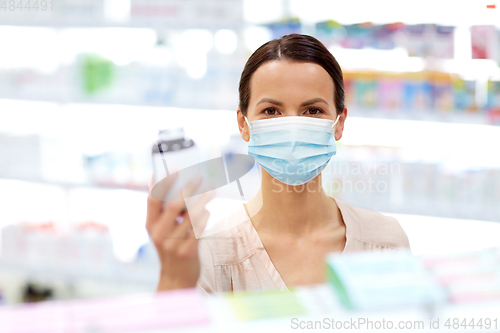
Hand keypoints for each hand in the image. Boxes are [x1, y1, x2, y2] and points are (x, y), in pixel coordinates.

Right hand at [146, 175, 212, 290]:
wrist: (176, 278)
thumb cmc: (169, 248)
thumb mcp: (159, 230)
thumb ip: (161, 210)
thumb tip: (158, 180)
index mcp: (150, 226)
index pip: (152, 200)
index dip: (163, 182)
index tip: (175, 169)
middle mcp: (159, 234)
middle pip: (173, 205)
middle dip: (188, 188)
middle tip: (199, 177)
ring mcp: (173, 243)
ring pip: (190, 216)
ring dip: (202, 200)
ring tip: (211, 190)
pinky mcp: (188, 251)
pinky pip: (199, 229)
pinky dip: (204, 217)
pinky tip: (207, 210)